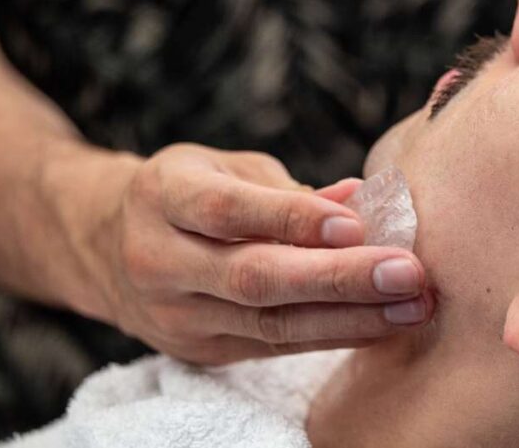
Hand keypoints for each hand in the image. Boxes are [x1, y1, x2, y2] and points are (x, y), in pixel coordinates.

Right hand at [92, 144, 430, 363]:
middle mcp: (159, 260)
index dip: (291, 217)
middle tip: (408, 273)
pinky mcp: (200, 350)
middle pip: (252, 277)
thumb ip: (286, 190)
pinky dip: (330, 334)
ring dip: (349, 318)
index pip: (227, 210)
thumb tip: (362, 200)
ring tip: (412, 306)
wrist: (106, 249)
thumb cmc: (186, 193)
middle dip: (338, 278)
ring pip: (269, 325)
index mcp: (162, 196)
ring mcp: (176, 315)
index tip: (357, 221)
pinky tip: (380, 324)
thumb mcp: (222, 169)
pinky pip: (272, 347)